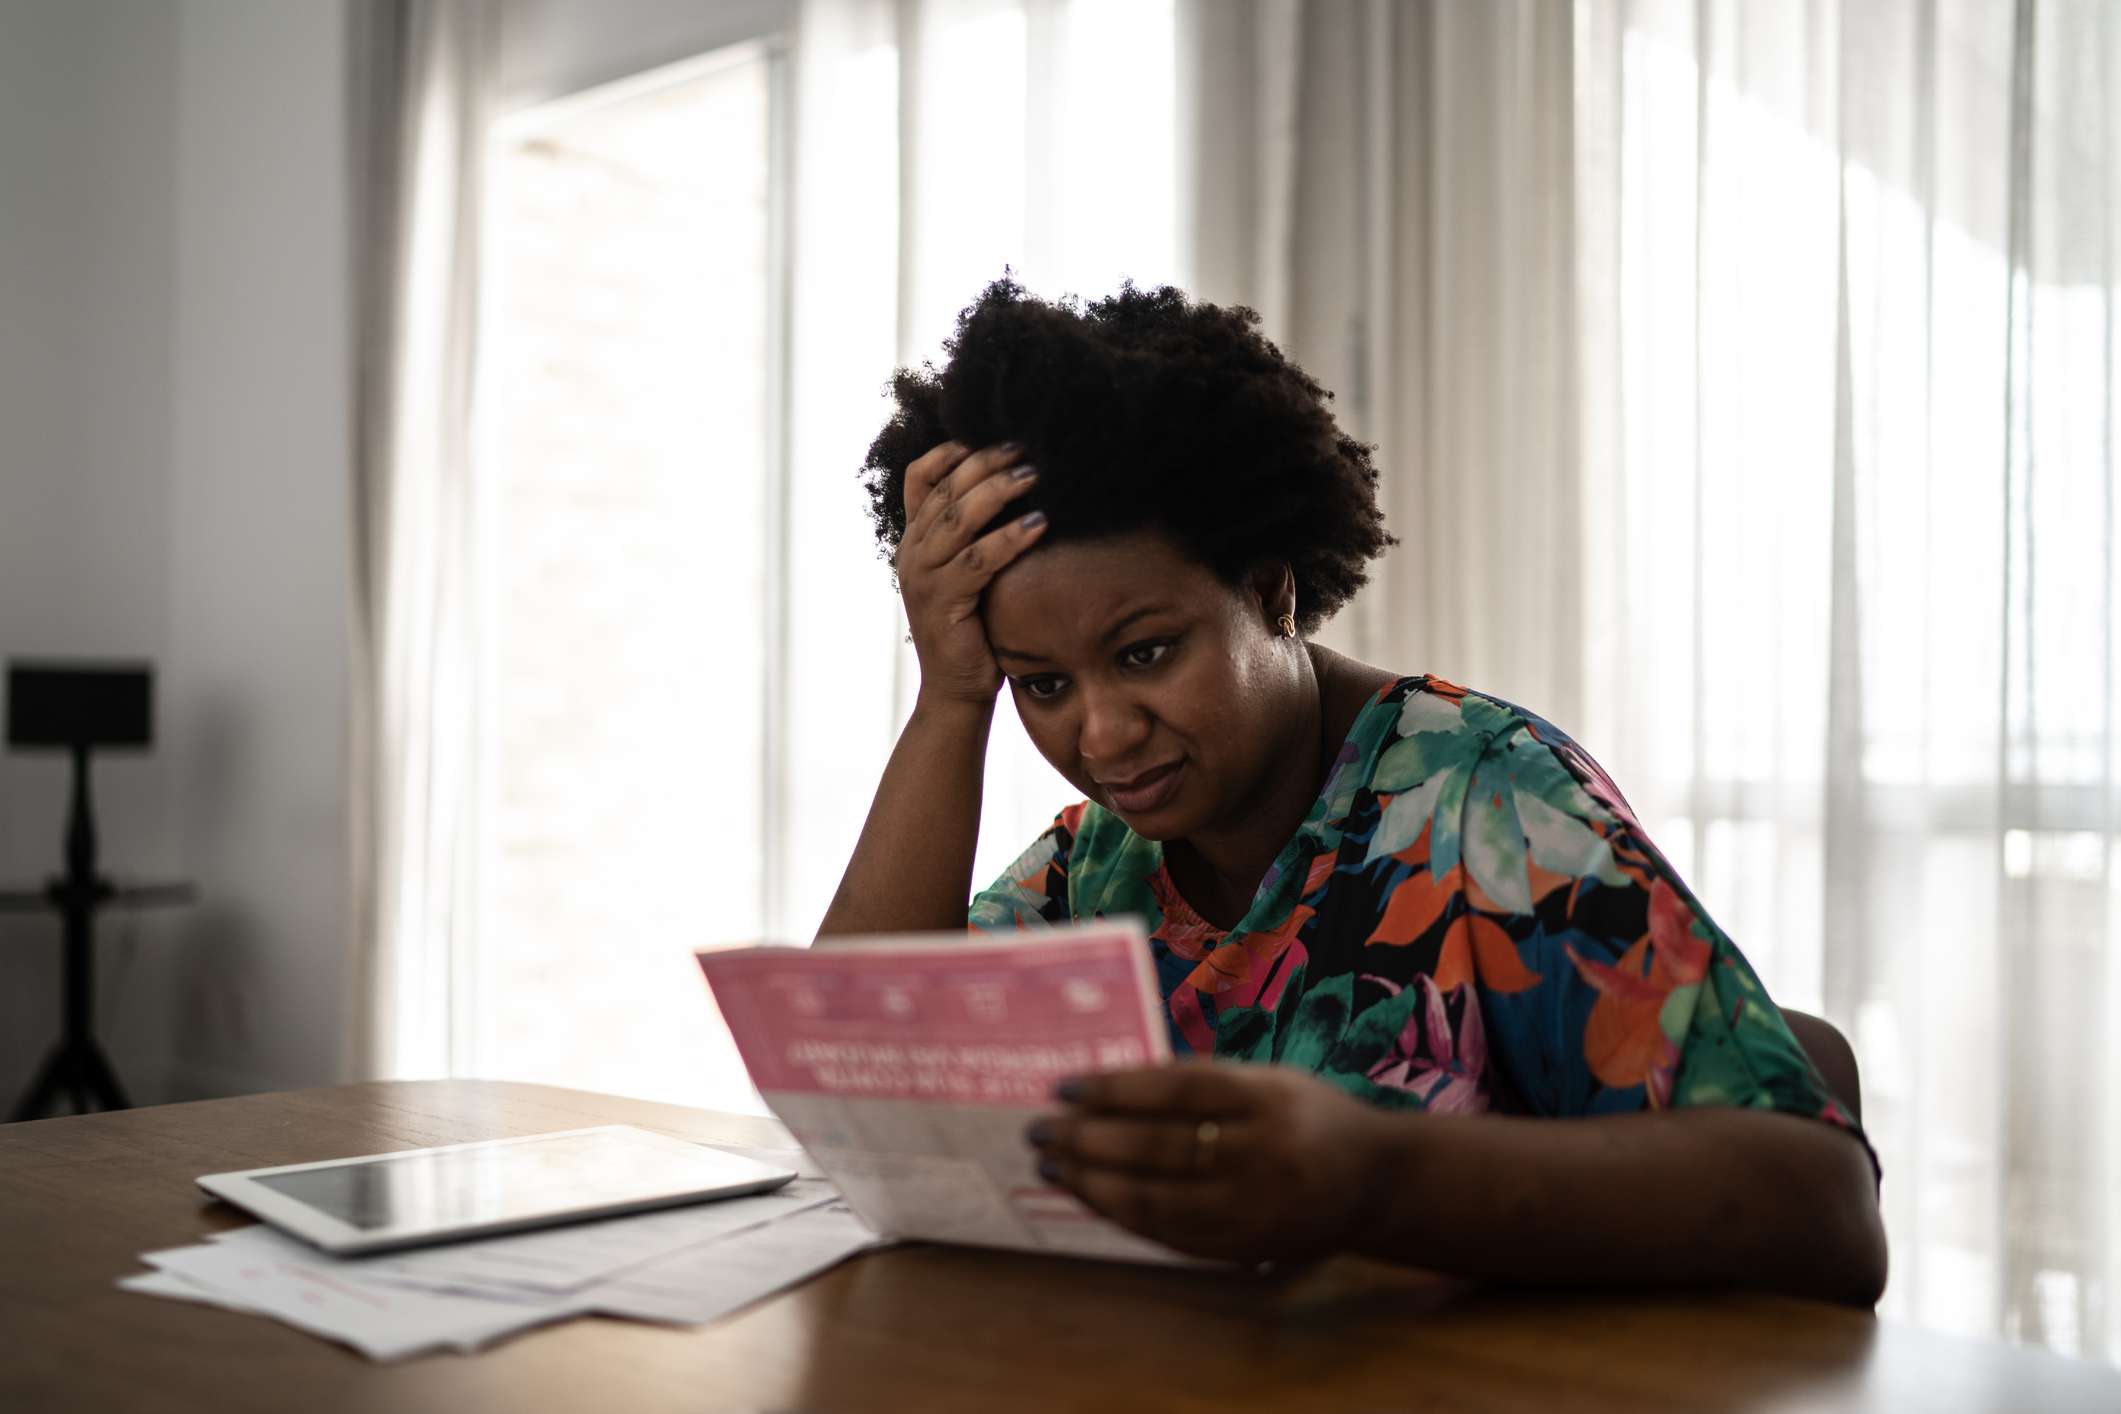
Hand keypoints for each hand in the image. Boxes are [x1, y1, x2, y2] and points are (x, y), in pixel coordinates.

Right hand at [897, 441, 1046, 706]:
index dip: (949, 452)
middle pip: (945, 491)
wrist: (956, 689)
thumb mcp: (969, 572)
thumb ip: (976, 534)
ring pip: (958, 520)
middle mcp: (911, 553)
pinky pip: (978, 560)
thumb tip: (1019, 486)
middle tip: (1024, 447)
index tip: (986, 433)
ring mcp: (922, 578)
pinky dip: (1010, 538)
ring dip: (998, 492)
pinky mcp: (943, 602)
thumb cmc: (974, 628)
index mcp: (914, 541)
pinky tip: (1039, 524)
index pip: (920, 479)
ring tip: (1034, 474)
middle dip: (985, 463)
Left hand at [1027, 1061, 1396, 1264]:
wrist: (1374, 1182)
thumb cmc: (1306, 1115)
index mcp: (1268, 1098)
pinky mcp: (1244, 1248)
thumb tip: (1109, 1085)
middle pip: (1160, 1147)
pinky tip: (1089, 1196)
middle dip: (1089, 1139)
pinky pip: (1169, 1234)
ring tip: (1052, 1165)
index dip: (1116, 1087)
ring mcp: (1254, 1208)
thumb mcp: (1267, 1080)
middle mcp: (1263, 1153)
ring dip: (1093, 1183)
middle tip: (1040, 1129)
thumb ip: (1201, 1081)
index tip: (1065, 1087)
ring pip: (1158, 1198)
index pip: (1177, 1089)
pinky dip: (1121, 1215)